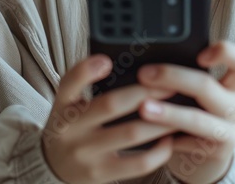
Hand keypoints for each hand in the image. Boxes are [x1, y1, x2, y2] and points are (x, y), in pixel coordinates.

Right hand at [42, 54, 179, 182]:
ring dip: (161, 120)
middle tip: (169, 84)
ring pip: (131, 133)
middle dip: (145, 92)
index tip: (106, 61)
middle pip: (110, 105)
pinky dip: (159, 149)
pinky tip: (168, 138)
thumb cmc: (71, 128)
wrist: (55, 168)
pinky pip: (139, 162)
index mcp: (62, 107)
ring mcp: (86, 154)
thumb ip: (85, 86)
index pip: (68, 84)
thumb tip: (122, 64)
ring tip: (179, 109)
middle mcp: (70, 130)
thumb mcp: (69, 105)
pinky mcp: (102, 174)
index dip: (86, 71)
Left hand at [135, 41, 234, 183]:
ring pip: (197, 118)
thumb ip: (182, 79)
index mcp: (232, 85)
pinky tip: (149, 135)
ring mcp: (229, 131)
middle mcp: (234, 107)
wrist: (199, 160)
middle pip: (207, 85)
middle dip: (172, 77)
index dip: (225, 53)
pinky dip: (166, 136)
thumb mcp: (193, 96)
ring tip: (143, 107)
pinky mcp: (219, 153)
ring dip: (167, 112)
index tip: (199, 55)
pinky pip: (189, 143)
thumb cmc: (191, 118)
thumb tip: (147, 64)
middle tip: (144, 74)